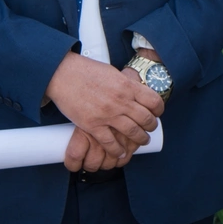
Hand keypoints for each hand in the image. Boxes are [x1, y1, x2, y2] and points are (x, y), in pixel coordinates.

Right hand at [45, 52, 163, 162]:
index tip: (157, 113)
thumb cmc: (87, 71)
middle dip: (151, 127)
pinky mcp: (92, 125)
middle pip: (146, 119)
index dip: (159, 110)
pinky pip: (110, 142)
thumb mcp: (114, 74)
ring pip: (132, 132)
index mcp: (128, 86)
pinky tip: (121, 152)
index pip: (153, 101)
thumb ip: (126, 85)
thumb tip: (137, 92)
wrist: (64, 74)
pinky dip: (117, 150)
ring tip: (142, 141)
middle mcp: (121, 101)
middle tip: (150, 130)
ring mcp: (107, 114)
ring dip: (140, 139)